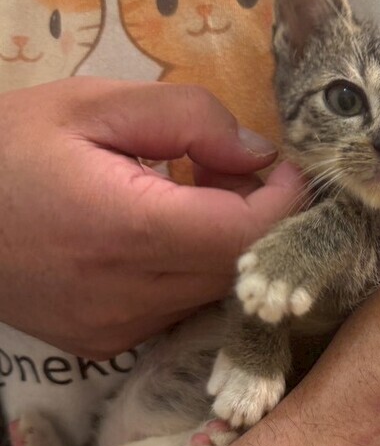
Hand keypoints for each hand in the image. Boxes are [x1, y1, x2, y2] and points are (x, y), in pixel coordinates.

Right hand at [0, 78, 303, 357]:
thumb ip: (190, 118)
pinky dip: (194, 266)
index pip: (249, 232)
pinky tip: (163, 229)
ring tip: (190, 190)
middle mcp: (131, 296)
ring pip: (217, 288)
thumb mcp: (94, 104)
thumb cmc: (6, 147)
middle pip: (242, 265)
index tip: (285, 167)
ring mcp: (120, 328)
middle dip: (258, 215)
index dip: (286, 200)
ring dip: (227, 239)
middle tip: (226, 168)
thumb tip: (260, 154)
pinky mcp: (108, 341)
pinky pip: (183, 303)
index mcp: (129, 229)